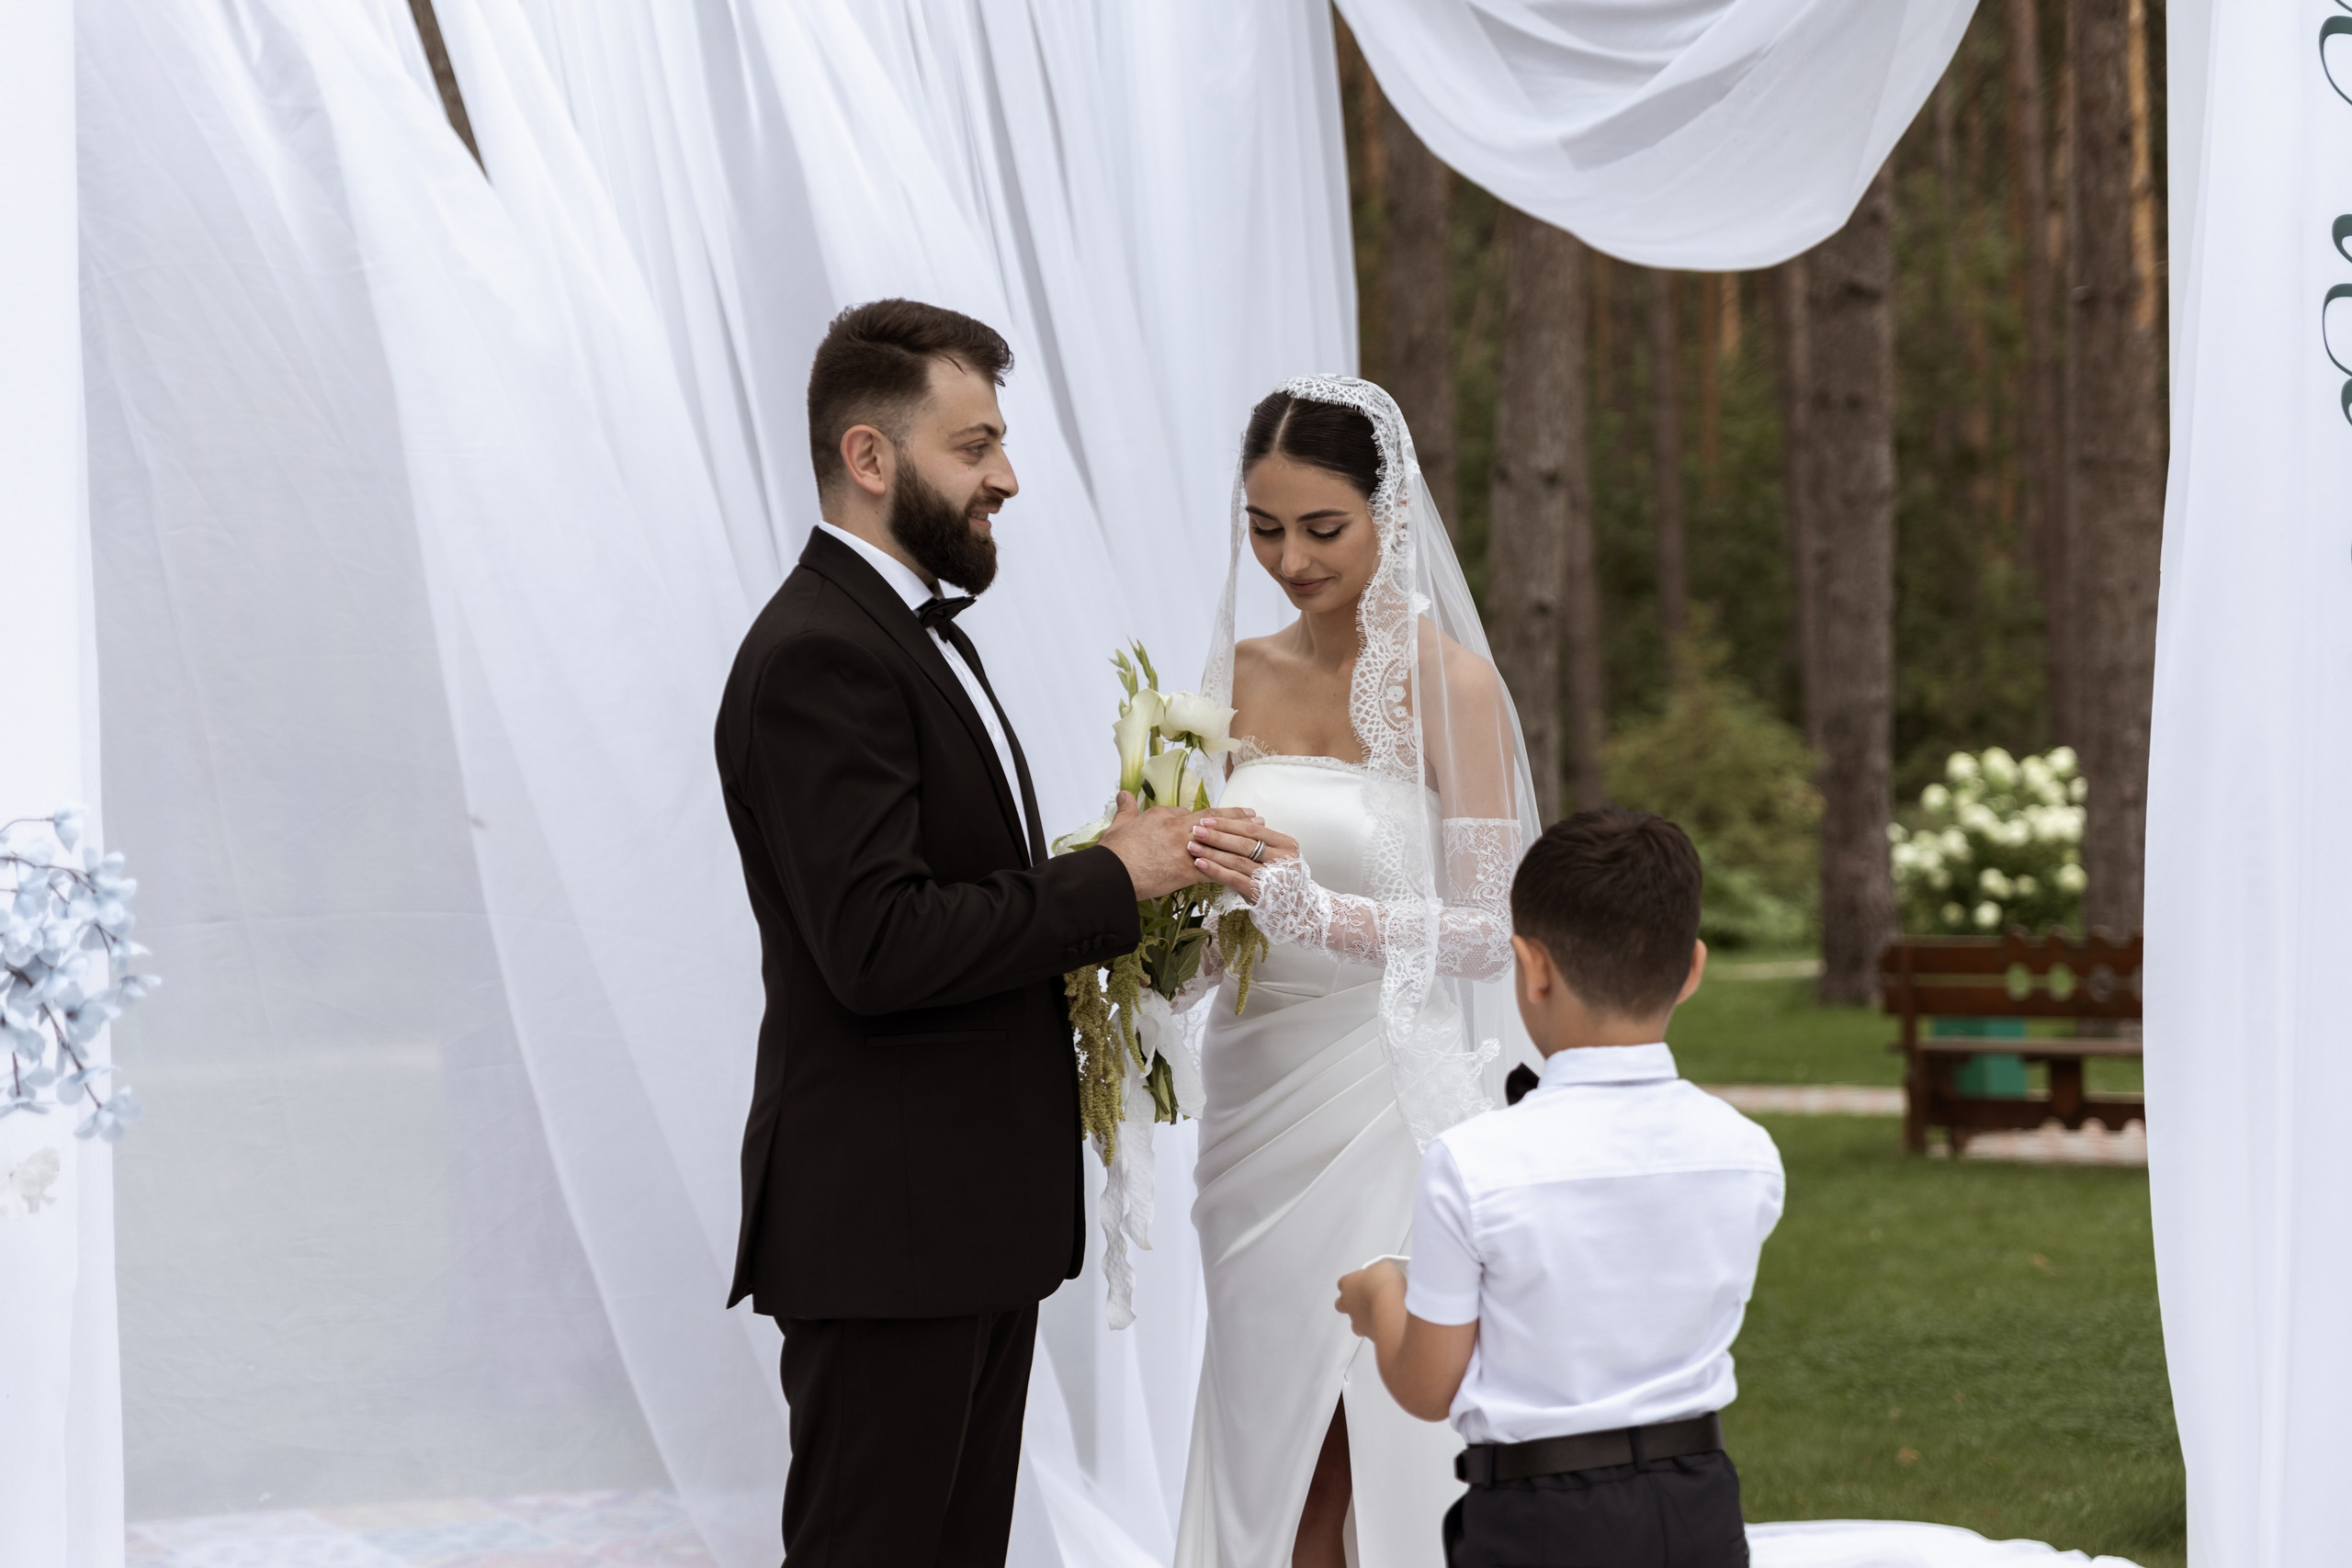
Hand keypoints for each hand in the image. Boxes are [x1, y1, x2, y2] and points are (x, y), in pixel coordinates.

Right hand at [1099, 792, 1258, 899]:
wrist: (1112, 873)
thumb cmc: (1114, 852)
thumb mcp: (1118, 825)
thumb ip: (1126, 809)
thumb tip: (1124, 794)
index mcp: (1163, 815)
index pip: (1190, 814)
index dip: (1206, 818)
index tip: (1219, 817)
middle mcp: (1178, 827)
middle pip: (1214, 820)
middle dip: (1235, 819)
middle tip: (1254, 817)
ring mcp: (1186, 848)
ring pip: (1220, 842)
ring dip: (1241, 841)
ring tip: (1258, 838)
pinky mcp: (1188, 870)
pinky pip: (1216, 868)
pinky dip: (1231, 868)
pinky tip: (1245, 870)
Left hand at [1188, 817, 1299, 901]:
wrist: (1294, 909)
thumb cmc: (1279, 878)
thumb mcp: (1275, 855)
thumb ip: (1259, 840)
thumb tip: (1236, 817)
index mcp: (1287, 845)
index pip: (1253, 830)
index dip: (1228, 824)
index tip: (1206, 820)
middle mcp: (1283, 860)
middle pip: (1244, 844)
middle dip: (1217, 836)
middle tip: (1195, 830)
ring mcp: (1273, 878)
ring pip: (1238, 861)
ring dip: (1212, 852)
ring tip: (1192, 846)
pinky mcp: (1261, 894)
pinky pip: (1234, 879)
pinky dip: (1215, 870)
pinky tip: (1199, 864)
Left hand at [1335, 1259, 1404, 1339]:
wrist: (1390, 1305)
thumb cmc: (1384, 1285)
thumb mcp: (1385, 1267)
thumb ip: (1379, 1272)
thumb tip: (1385, 1273)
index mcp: (1347, 1284)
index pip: (1344, 1283)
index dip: (1355, 1283)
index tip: (1365, 1282)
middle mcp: (1348, 1303)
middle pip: (1342, 1304)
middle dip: (1353, 1304)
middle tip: (1367, 1299)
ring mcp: (1356, 1320)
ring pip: (1355, 1322)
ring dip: (1365, 1319)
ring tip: (1379, 1314)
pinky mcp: (1367, 1333)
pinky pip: (1370, 1332)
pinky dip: (1377, 1329)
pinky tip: (1387, 1323)